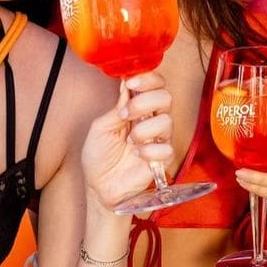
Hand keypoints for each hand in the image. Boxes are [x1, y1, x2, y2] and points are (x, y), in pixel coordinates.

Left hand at [80, 73, 173, 213]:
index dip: (147, 79)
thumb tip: (126, 82)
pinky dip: (149, 150)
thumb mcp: (101, 127)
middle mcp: (152, 120)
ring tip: (130, 141)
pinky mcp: (163, 158)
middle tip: (126, 115)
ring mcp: (159, 139)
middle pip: (165, 96)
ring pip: (167, 120)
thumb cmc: (99, 157)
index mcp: (138, 108)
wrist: (100, 187)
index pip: (154, 84)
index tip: (131, 84)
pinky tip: (137, 155)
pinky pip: (166, 147)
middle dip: (144, 102)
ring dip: (143, 129)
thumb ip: (117, 106)